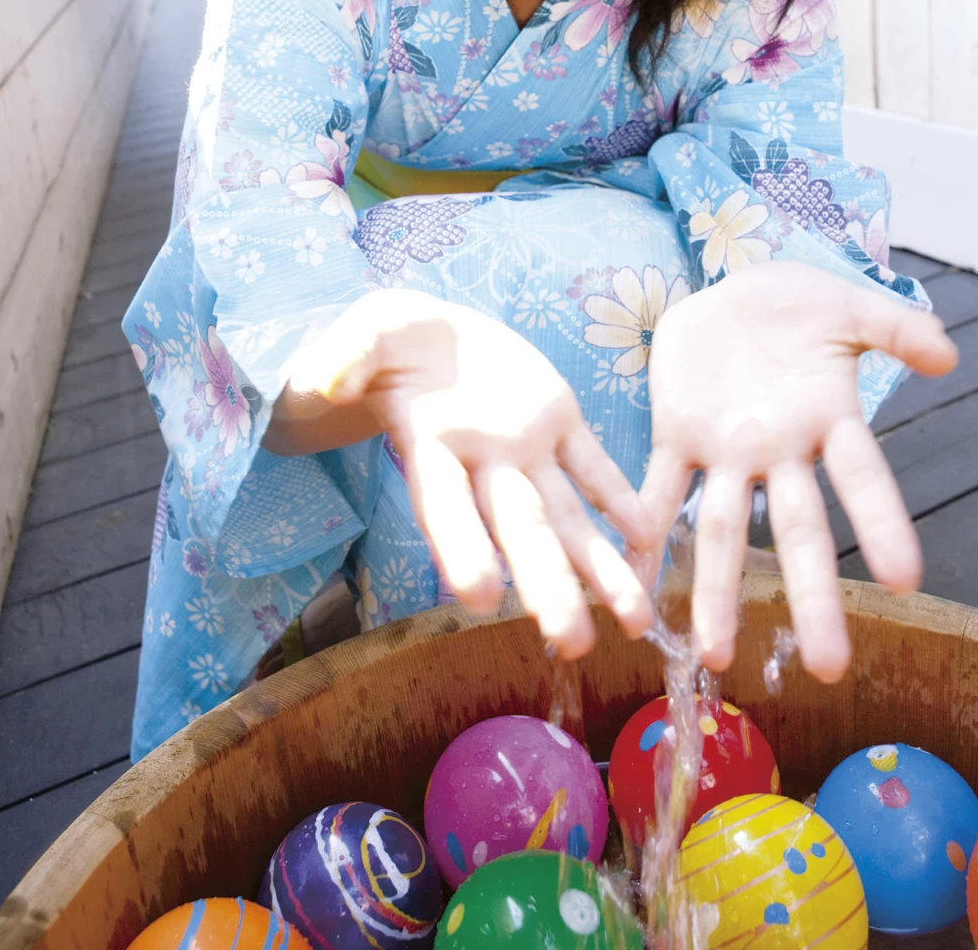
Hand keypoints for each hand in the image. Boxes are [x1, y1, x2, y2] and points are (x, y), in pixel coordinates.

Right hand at [286, 289, 655, 656]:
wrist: (432, 333)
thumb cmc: (384, 342)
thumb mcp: (363, 335)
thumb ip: (350, 356)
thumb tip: (327, 379)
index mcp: (430, 447)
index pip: (444, 508)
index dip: (460, 549)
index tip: (479, 598)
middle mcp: (482, 464)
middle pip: (517, 531)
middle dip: (546, 585)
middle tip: (572, 644)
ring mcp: (524, 447)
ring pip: (566, 515)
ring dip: (601, 567)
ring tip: (638, 620)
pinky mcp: (558, 418)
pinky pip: (592, 463)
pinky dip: (619, 496)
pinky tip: (649, 536)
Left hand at [635, 263, 957, 680]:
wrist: (733, 291)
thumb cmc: (801, 306)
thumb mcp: (849, 306)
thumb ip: (896, 328)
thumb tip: (949, 354)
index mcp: (828, 419)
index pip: (862, 480)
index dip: (882, 524)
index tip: (905, 579)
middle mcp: (779, 452)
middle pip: (799, 531)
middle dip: (811, 596)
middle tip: (830, 667)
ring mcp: (726, 452)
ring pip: (724, 530)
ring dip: (718, 591)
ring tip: (714, 656)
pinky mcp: (676, 435)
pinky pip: (658, 492)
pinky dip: (642, 533)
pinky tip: (629, 581)